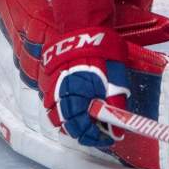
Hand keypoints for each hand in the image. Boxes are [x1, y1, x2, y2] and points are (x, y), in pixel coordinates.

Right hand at [39, 27, 129, 147]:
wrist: (84, 30)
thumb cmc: (105, 54)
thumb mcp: (117, 80)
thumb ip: (115, 106)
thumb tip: (117, 130)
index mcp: (79, 96)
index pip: (82, 129)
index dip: (95, 137)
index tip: (108, 139)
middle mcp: (62, 95)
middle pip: (68, 126)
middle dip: (84, 133)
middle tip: (99, 133)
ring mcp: (53, 88)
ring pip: (56, 117)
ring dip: (71, 124)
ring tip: (88, 124)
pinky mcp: (51, 81)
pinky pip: (51, 104)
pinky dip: (62, 111)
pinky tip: (76, 109)